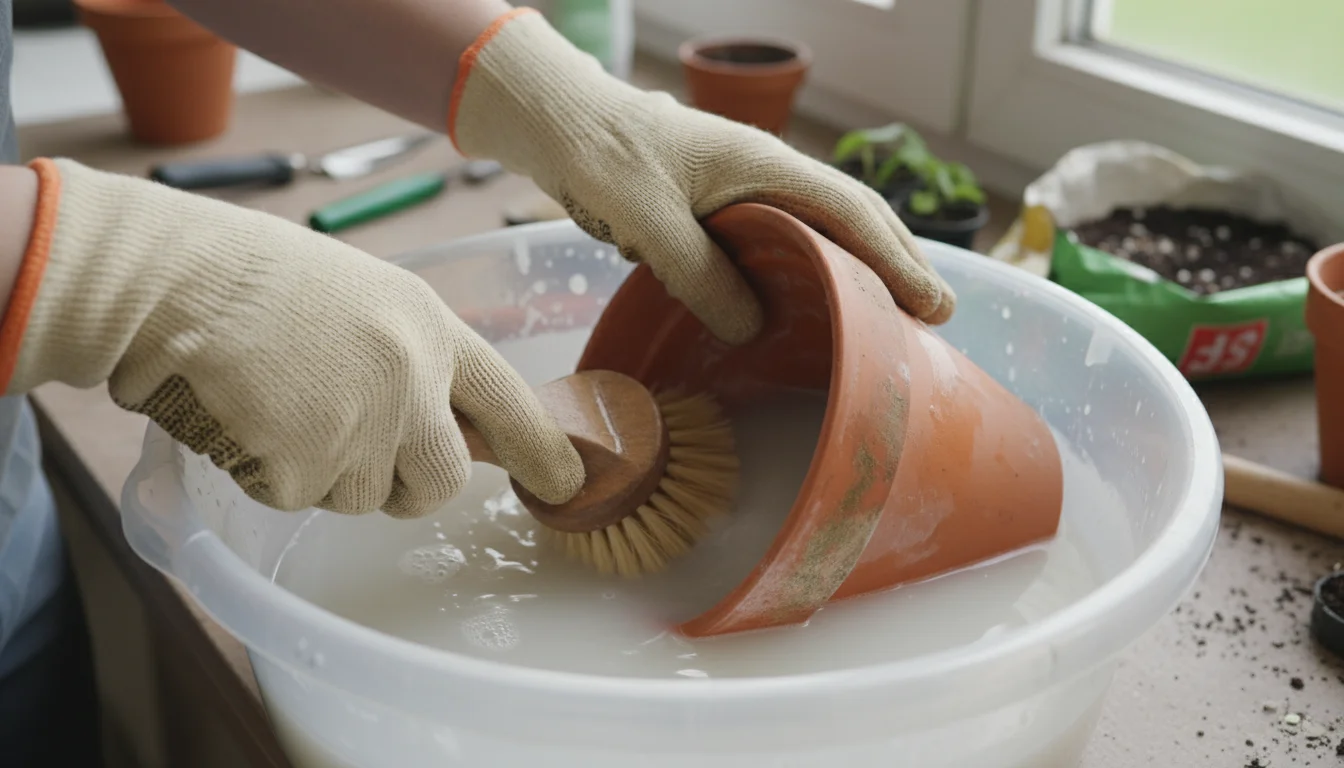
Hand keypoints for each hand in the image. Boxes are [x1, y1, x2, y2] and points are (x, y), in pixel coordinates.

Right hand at [4, 159, 583, 517]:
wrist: (170, 280)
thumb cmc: (250, 278)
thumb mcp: (360, 299)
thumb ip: (409, 358)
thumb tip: (437, 424)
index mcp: (428, 329)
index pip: (508, 400)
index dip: (541, 448)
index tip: (567, 482)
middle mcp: (412, 381)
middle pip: (441, 482)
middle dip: (404, 484)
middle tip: (350, 445)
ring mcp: (363, 427)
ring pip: (361, 497)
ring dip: (321, 470)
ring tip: (275, 400)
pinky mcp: (306, 467)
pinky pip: (297, 497)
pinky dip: (267, 471)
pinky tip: (244, 414)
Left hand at [449, 9, 954, 344]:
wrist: (561, 123)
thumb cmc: (602, 155)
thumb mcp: (646, 218)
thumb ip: (698, 273)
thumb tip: (752, 328)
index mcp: (762, 165)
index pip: (849, 212)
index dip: (895, 259)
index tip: (931, 303)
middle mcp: (766, 176)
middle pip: (853, 217)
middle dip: (900, 263)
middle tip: (937, 316)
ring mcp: (747, 191)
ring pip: (823, 231)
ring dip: (864, 268)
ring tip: (896, 316)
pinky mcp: (722, 211)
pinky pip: (784, 243)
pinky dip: (816, 271)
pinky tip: (818, 302)